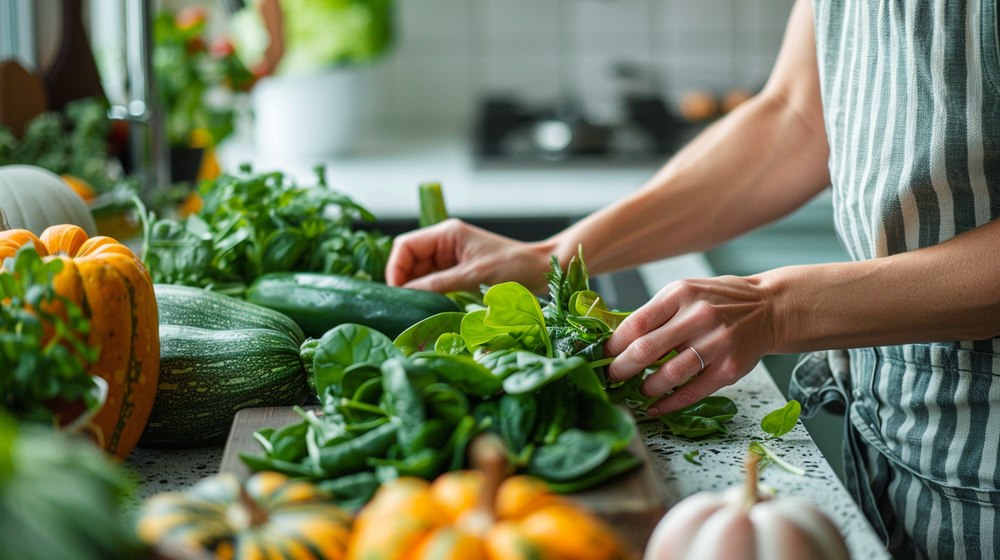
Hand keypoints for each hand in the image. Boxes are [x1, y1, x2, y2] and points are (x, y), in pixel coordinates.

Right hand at [386, 219, 553, 292]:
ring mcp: (450, 259)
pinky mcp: (457, 273)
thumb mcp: (474, 276)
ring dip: (416, 291)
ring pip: (418, 275)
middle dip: (403, 282)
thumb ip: (439, 284)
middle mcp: (444, 244)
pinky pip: (433, 284)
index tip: (397, 292)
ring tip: (415, 310)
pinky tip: (428, 308)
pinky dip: (428, 295)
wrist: (542, 271)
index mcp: (447, 234)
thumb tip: (406, 294)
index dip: (396, 268)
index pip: (405, 246)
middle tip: (403, 306)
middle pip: (409, 261)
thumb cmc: (515, 266)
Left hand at [604, 275, 778, 415]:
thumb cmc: (718, 301)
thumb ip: (654, 313)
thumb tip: (616, 341)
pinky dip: (669, 403)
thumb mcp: (684, 293)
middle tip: (612, 377)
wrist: (769, 308)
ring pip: (669, 374)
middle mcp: (699, 316)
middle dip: (622, 368)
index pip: (636, 323)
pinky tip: (656, 407)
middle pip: (647, 349)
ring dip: (646, 387)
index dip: (614, 345)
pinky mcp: (730, 368)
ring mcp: (717, 343)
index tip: (604, 356)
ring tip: (638, 390)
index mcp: (680, 294)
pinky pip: (693, 391)